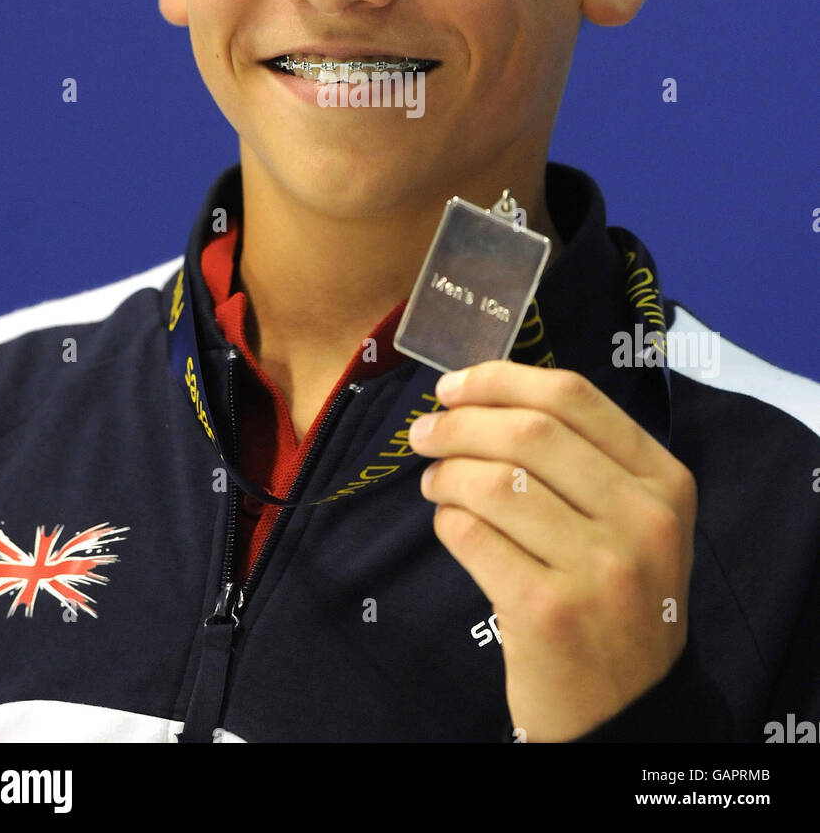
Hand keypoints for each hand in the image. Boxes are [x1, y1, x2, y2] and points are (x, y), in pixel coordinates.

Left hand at [407, 361, 696, 741]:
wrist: (629, 711)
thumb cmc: (617, 597)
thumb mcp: (632, 521)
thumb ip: (580, 458)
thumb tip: (479, 396)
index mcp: (665, 482)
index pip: (573, 397)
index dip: (500, 379)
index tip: (453, 386)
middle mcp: (643, 521)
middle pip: (529, 432)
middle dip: (460, 422)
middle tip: (424, 433)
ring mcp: (601, 570)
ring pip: (495, 482)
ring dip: (446, 473)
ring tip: (434, 482)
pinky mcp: (549, 613)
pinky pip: (473, 536)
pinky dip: (448, 521)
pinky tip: (450, 525)